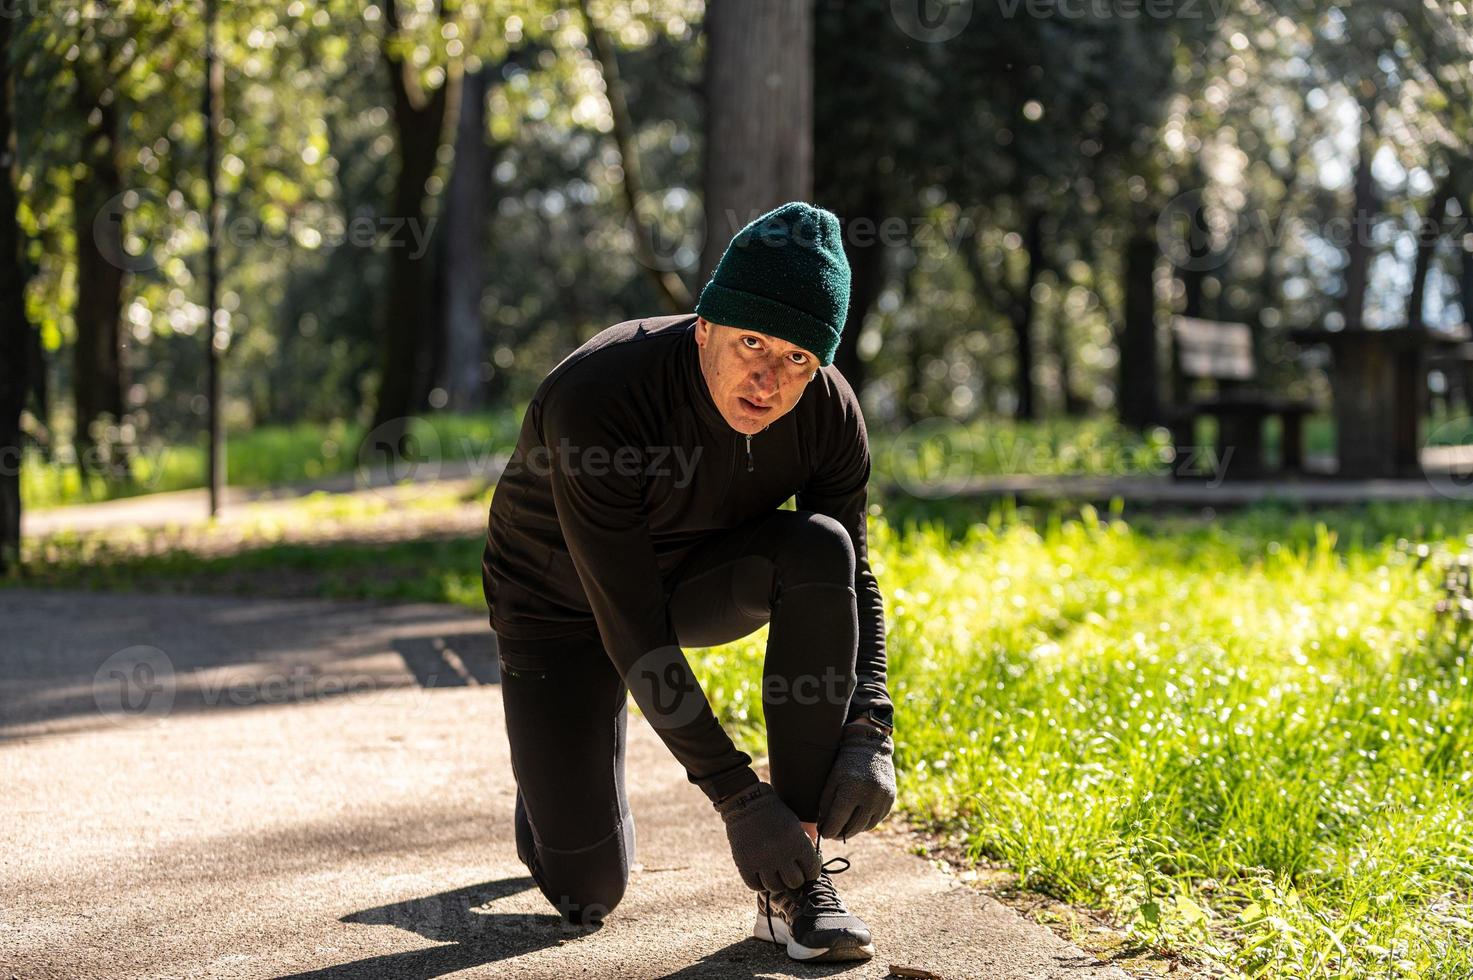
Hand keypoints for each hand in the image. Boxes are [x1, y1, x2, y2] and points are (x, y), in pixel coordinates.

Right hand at [714, 781, 820, 891]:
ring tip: (775, 873)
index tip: (805, 870)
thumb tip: (809, 871)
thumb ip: (803, 848)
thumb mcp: (795, 826)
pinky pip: (755, 886)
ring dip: (777, 882)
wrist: (746, 801)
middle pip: (794, 883)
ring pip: (775, 887)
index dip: (810, 872)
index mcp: (797, 843)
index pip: (812, 871)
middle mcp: (781, 854)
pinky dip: (760, 883)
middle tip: (789, 872)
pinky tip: (762, 874)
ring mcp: (761, 861)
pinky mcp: (744, 864)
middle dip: (794, 878)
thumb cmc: (774, 813)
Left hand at [816, 722, 895, 840]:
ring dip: (854, 830)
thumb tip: (823, 827)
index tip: (823, 835)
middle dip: (840, 834)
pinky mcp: (891, 799)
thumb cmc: (845, 763)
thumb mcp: (832, 780)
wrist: (870, 747)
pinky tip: (857, 821)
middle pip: (853, 826)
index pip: (838, 819)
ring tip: (843, 829)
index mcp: (852, 788)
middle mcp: (870, 795)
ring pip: (866, 826)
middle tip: (832, 835)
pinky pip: (877, 819)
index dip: (829, 830)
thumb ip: (826, 804)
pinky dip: (866, 823)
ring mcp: (882, 798)